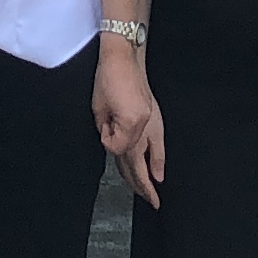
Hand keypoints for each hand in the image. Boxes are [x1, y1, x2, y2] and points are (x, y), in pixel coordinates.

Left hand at [94, 44, 164, 207]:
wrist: (124, 56)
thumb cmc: (108, 77)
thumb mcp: (98, 107)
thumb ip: (106, 129)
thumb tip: (111, 138)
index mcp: (130, 123)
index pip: (116, 149)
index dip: (107, 141)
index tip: (104, 129)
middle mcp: (146, 125)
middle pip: (141, 161)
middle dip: (142, 184)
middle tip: (150, 201)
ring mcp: (153, 121)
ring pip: (151, 156)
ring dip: (149, 175)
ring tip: (152, 193)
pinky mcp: (155, 116)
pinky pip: (158, 144)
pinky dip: (158, 159)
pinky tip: (159, 172)